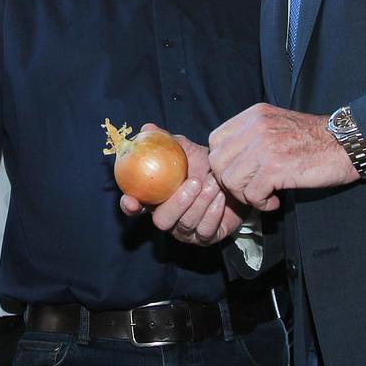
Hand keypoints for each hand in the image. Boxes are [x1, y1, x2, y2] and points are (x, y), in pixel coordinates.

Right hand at [120, 124, 246, 244]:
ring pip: (186, 224)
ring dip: (201, 202)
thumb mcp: (187, 150)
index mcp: (155, 199)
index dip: (129, 207)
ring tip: (214, 183)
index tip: (131, 200)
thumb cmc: (205, 166)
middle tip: (195, 182)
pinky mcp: (205, 238)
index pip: (134, 208)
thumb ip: (167, 141)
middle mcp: (167, 218)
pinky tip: (222, 196)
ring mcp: (185, 231)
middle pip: (161, 221)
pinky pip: (205, 230)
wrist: (235, 180)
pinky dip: (214, 212)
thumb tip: (147, 128)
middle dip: (178, 203)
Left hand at [208, 103, 356, 211]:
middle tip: (249, 189)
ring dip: (244, 195)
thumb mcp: (276, 125)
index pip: (215, 141)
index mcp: (253, 116)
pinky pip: (251, 193)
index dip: (223, 162)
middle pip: (218, 162)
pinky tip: (274, 200)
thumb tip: (228, 159)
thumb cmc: (315, 139)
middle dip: (230, 182)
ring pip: (229, 180)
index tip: (240, 173)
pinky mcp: (275, 167)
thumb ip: (251, 135)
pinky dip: (260, 203)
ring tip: (263, 196)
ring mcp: (263, 147)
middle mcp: (254, 128)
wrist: (348, 144)